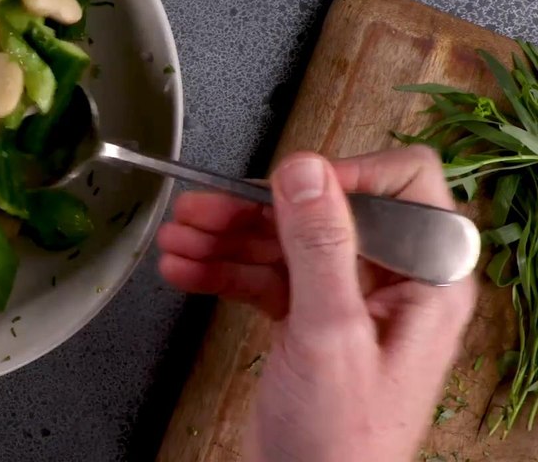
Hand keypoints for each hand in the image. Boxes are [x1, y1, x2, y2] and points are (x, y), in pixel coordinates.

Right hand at [157, 147, 476, 461]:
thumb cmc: (342, 442)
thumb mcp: (330, 333)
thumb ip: (319, 247)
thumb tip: (306, 170)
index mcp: (426, 281)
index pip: (401, 186)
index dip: (344, 175)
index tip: (287, 186)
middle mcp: (391, 284)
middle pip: (325, 212)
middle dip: (258, 209)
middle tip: (202, 207)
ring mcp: (348, 303)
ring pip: (285, 242)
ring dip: (228, 237)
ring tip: (178, 237)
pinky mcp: (310, 322)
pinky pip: (265, 277)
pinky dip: (224, 270)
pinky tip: (187, 268)